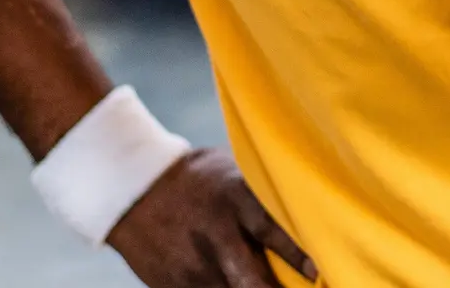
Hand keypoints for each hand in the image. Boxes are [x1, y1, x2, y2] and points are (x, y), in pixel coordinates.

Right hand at [108, 147, 315, 286]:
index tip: (317, 272)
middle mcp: (212, 237)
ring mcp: (191, 266)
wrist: (132, 187)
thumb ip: (264, 199)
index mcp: (233, 200)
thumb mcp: (233, 174)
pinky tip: (233, 287)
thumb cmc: (198, 177)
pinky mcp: (171, 285)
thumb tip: (311, 211)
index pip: (269, 231)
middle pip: (249, 280)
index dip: (296, 254)